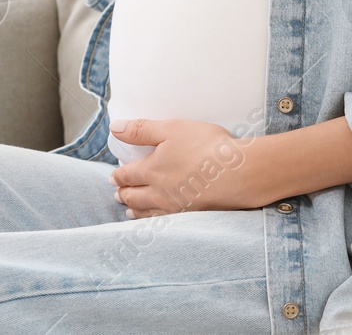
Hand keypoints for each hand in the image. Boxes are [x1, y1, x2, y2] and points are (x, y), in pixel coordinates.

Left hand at [108, 118, 261, 217]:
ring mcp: (176, 208)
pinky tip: (159, 221)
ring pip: (148, 212)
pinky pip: (166, 223)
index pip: (128, 175)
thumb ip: (141, 129)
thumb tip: (114, 128)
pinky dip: (155, 222)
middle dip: (124, 194)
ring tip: (130, 212)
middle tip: (117, 195)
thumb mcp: (171, 129)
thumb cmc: (205, 147)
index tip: (113, 177)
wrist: (238, 173)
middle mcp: (159, 193)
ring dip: (136, 211)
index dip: (118, 176)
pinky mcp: (192, 216)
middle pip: (135, 196)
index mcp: (151, 170)